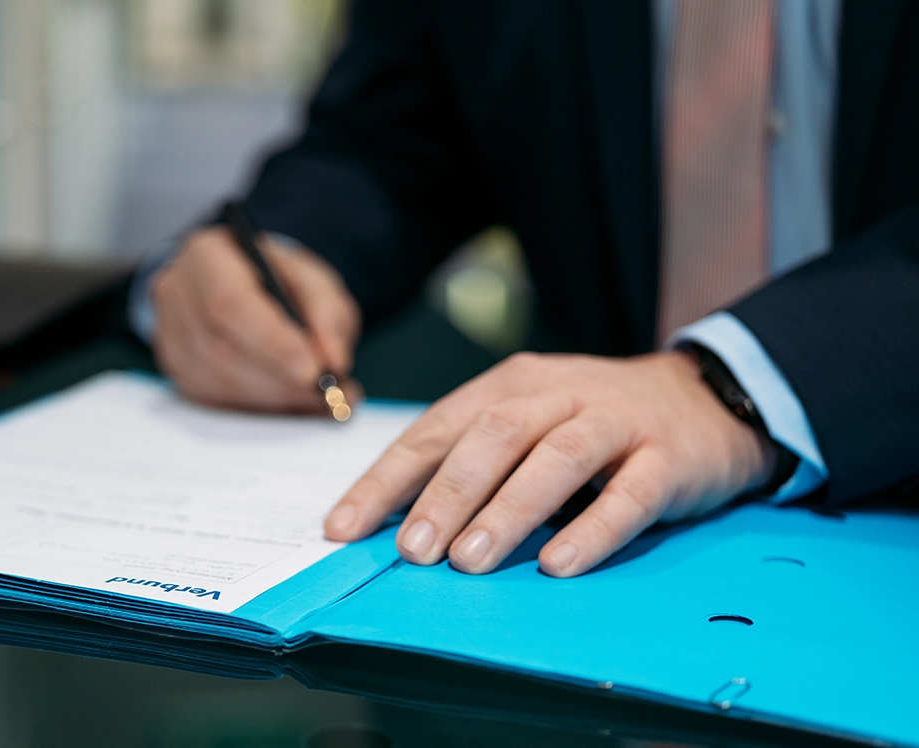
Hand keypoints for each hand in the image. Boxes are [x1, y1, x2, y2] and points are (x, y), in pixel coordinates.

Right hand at [152, 226, 361, 411]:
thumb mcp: (314, 280)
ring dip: (273, 398)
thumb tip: (333, 362)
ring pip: (217, 381)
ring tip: (317, 399)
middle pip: (219, 347)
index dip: (270, 341)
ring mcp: (169, 335)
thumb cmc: (278, 280)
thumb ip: (328, 313)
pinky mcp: (177, 371)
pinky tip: (291, 403)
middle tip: (325, 393)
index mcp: (207, 255)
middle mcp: (177, 293)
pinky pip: (214, 401)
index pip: (229, 302)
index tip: (312, 370)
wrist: (246, 287)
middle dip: (278, 378)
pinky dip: (259, 409)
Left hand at [323, 351, 776, 576]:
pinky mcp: (668, 457)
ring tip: (468, 562)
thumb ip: (473, 463)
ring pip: (553, 460)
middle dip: (444, 495)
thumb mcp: (528, 425)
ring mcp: (614, 421)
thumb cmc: (594, 424)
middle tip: (411, 550)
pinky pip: (629, 496)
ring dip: (506, 511)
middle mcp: (556, 394)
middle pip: (491, 437)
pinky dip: (592, 532)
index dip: (386, 480)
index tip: (343, 528)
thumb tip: (400, 527)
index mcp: (508, 386)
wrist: (707, 399)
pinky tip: (558, 565)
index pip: (434, 431)